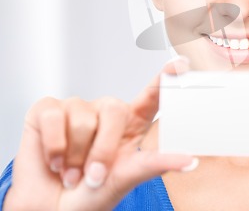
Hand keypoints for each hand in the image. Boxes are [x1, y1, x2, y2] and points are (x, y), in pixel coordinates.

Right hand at [4, 56, 194, 210]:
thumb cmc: (90, 196)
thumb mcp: (127, 178)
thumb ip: (156, 164)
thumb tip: (190, 160)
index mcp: (131, 125)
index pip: (151, 95)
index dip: (165, 77)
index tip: (182, 64)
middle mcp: (106, 112)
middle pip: (115, 109)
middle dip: (102, 150)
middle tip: (93, 176)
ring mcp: (77, 108)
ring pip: (82, 118)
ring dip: (74, 156)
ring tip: (71, 171)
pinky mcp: (48, 111)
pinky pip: (53, 117)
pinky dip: (52, 147)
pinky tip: (53, 160)